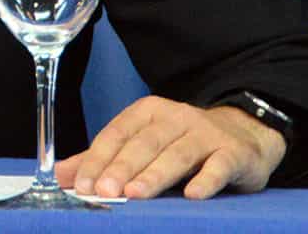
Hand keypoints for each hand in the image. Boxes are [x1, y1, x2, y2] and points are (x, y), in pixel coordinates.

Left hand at [56, 95, 285, 199]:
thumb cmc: (184, 144)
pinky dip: (206, 180)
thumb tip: (63, 176)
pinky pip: (218, 166)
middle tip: (104, 191)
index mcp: (148, 112)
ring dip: (155, 175)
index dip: (98, 158)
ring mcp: (206, 134)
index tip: (82, 185)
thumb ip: (104, 159)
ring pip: (177, 154)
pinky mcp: (233, 153)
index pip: (117, 133)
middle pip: (144, 143)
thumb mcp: (143, 144)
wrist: (245, 137)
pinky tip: (193, 195)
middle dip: (121, 168)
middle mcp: (176, 117)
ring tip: (135, 195)